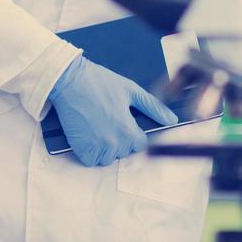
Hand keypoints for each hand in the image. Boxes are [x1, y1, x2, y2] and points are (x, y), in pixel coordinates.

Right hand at [47, 56, 178, 167]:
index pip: (140, 145)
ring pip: (107, 158)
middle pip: (123, 152)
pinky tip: (87, 134)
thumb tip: (172, 120)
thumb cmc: (100, 82)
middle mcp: (115, 143)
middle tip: (106, 119)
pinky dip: (89, 151)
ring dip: (103, 147)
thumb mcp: (131, 90)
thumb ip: (153, 107)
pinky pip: (91, 160)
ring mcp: (97, 147)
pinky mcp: (81, 149)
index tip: (122, 121)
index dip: (132, 133)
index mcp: (129, 130)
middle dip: (117, 140)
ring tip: (96, 126)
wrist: (70, 80)